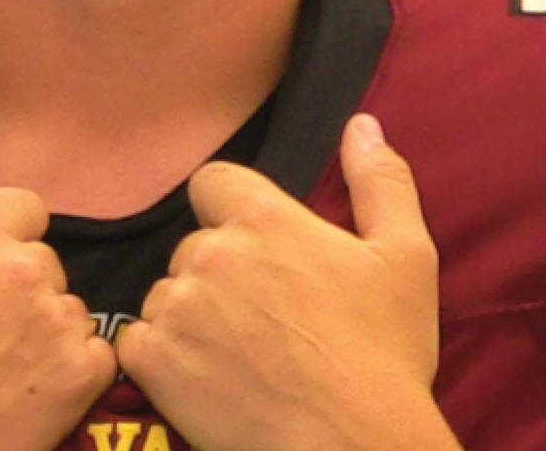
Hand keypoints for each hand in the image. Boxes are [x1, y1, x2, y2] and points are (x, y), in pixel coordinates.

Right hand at [0, 124, 117, 450]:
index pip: (24, 207)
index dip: (1, 238)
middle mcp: (25, 269)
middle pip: (45, 262)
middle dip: (18, 289)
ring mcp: (55, 325)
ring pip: (70, 311)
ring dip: (44, 332)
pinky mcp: (78, 380)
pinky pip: (95, 359)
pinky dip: (70, 375)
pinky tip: (24, 395)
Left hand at [115, 113, 454, 450]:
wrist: (351, 444)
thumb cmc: (385, 355)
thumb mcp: (406, 258)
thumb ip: (380, 182)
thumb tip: (361, 126)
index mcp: (264, 218)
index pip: (213, 182)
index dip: (231, 211)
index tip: (259, 250)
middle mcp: (210, 253)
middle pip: (193, 248)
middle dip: (218, 276)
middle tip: (265, 323)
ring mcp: (176, 308)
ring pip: (166, 297)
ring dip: (190, 319)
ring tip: (241, 359)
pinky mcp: (153, 361)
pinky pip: (139, 344)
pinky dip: (165, 361)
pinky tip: (209, 383)